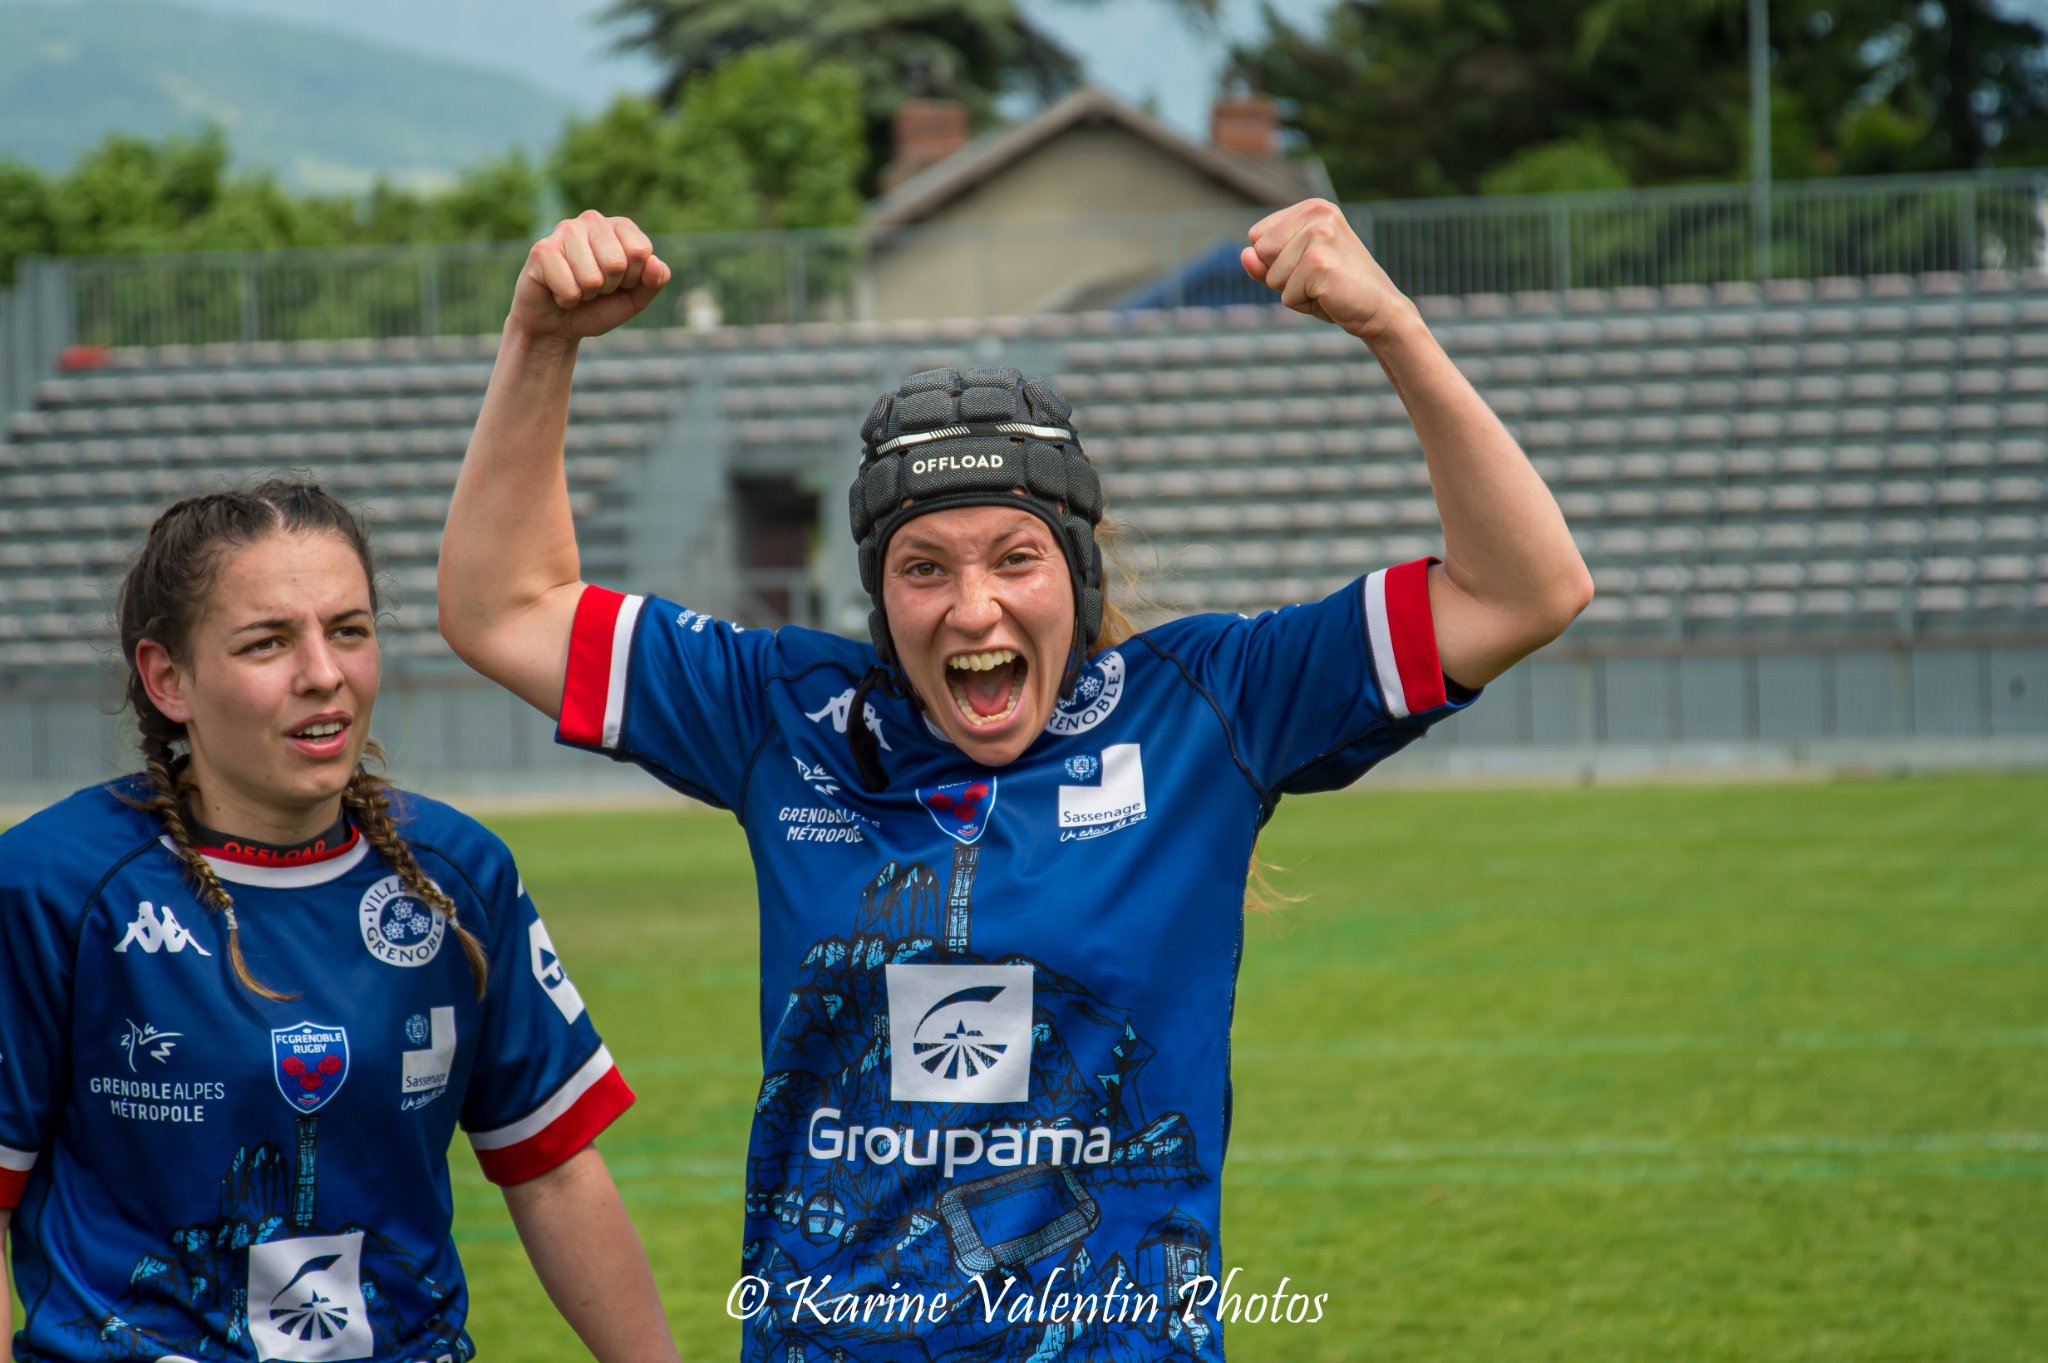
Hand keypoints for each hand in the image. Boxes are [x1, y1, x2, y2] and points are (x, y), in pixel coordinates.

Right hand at [510, 211, 672, 342]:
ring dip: (586, 293)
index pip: (641, 251)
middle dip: (608, 287)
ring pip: (592, 277)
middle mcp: (592, 220)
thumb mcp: (635, 298)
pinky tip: (558, 290)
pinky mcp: (542, 250)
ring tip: (577, 288)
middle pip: (617, 263)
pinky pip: (569, 288)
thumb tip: (655, 263)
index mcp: (619, 227)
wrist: (558, 324)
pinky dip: (567, 299)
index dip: (633, 278)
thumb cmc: (598, 306)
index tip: (620, 282)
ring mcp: (565, 231)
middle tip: (595, 287)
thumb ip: (654, 282)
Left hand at [1240, 199, 1414, 343]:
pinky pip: (1286, 296)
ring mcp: (1319, 237)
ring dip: (1293, 292)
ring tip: (1324, 287)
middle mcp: (1317, 214)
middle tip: (1317, 279)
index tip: (1309, 266)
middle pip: (1261, 252)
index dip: (1276, 262)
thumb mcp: (1295, 272)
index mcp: (1313, 208)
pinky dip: (1304, 305)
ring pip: (1272, 276)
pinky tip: (1330, 297)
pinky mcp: (1320, 264)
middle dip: (1281, 276)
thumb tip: (1244, 254)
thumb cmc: (1335, 289)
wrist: (1380, 310)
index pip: (1257, 236)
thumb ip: (1264, 263)